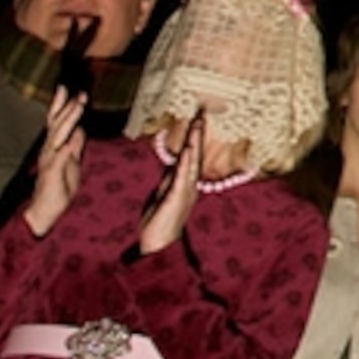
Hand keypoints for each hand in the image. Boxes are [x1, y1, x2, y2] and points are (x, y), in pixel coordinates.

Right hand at [23, 89, 87, 236]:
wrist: (44, 211)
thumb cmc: (59, 187)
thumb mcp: (72, 164)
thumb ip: (75, 147)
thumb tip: (80, 130)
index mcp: (55, 147)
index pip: (59, 123)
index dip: (65, 107)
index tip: (74, 91)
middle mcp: (50, 150)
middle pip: (58, 124)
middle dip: (69, 108)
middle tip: (80, 93)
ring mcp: (50, 161)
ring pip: (58, 136)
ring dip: (68, 119)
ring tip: (78, 105)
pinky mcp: (51, 173)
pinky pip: (59, 158)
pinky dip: (66, 148)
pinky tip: (72, 137)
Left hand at [138, 115, 203, 256]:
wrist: (157, 246)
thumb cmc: (158, 223)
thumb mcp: (162, 195)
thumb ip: (169, 179)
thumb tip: (173, 163)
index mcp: (184, 183)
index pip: (190, 155)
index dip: (194, 136)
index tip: (198, 117)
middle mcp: (189, 185)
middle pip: (195, 154)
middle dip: (198, 134)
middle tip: (202, 113)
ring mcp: (185, 192)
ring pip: (192, 163)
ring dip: (195, 144)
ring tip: (198, 125)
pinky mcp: (176, 199)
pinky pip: (182, 178)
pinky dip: (186, 164)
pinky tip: (188, 151)